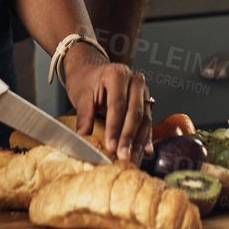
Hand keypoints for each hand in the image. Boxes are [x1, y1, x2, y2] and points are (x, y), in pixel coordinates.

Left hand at [63, 44, 152, 162]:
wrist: (91, 70)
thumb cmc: (86, 80)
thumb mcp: (81, 95)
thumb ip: (84, 117)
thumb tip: (84, 138)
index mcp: (117, 74)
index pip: (117, 105)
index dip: (114, 128)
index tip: (110, 146)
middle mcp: (135, 80)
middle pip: (134, 113)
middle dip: (128, 138)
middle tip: (122, 156)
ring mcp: (143, 91)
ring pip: (143, 119)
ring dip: (138, 142)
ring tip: (131, 159)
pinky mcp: (145, 102)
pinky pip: (147, 121)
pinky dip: (145, 138)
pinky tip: (145, 151)